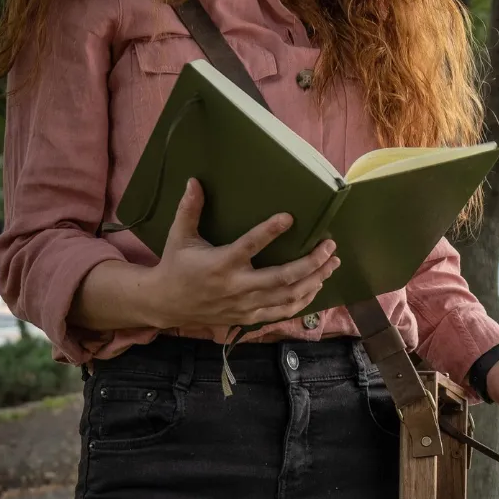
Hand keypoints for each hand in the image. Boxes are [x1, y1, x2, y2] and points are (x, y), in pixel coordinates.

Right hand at [145, 178, 339, 327]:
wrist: (166, 304)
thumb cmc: (176, 266)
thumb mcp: (179, 236)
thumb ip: (189, 209)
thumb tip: (194, 181)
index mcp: (220, 264)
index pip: (249, 246)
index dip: (269, 231)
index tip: (289, 217)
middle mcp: (237, 287)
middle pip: (282, 278)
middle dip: (310, 263)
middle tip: (329, 246)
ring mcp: (245, 305)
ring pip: (288, 296)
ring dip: (315, 280)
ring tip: (332, 263)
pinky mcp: (249, 317)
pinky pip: (282, 311)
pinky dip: (303, 300)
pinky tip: (317, 286)